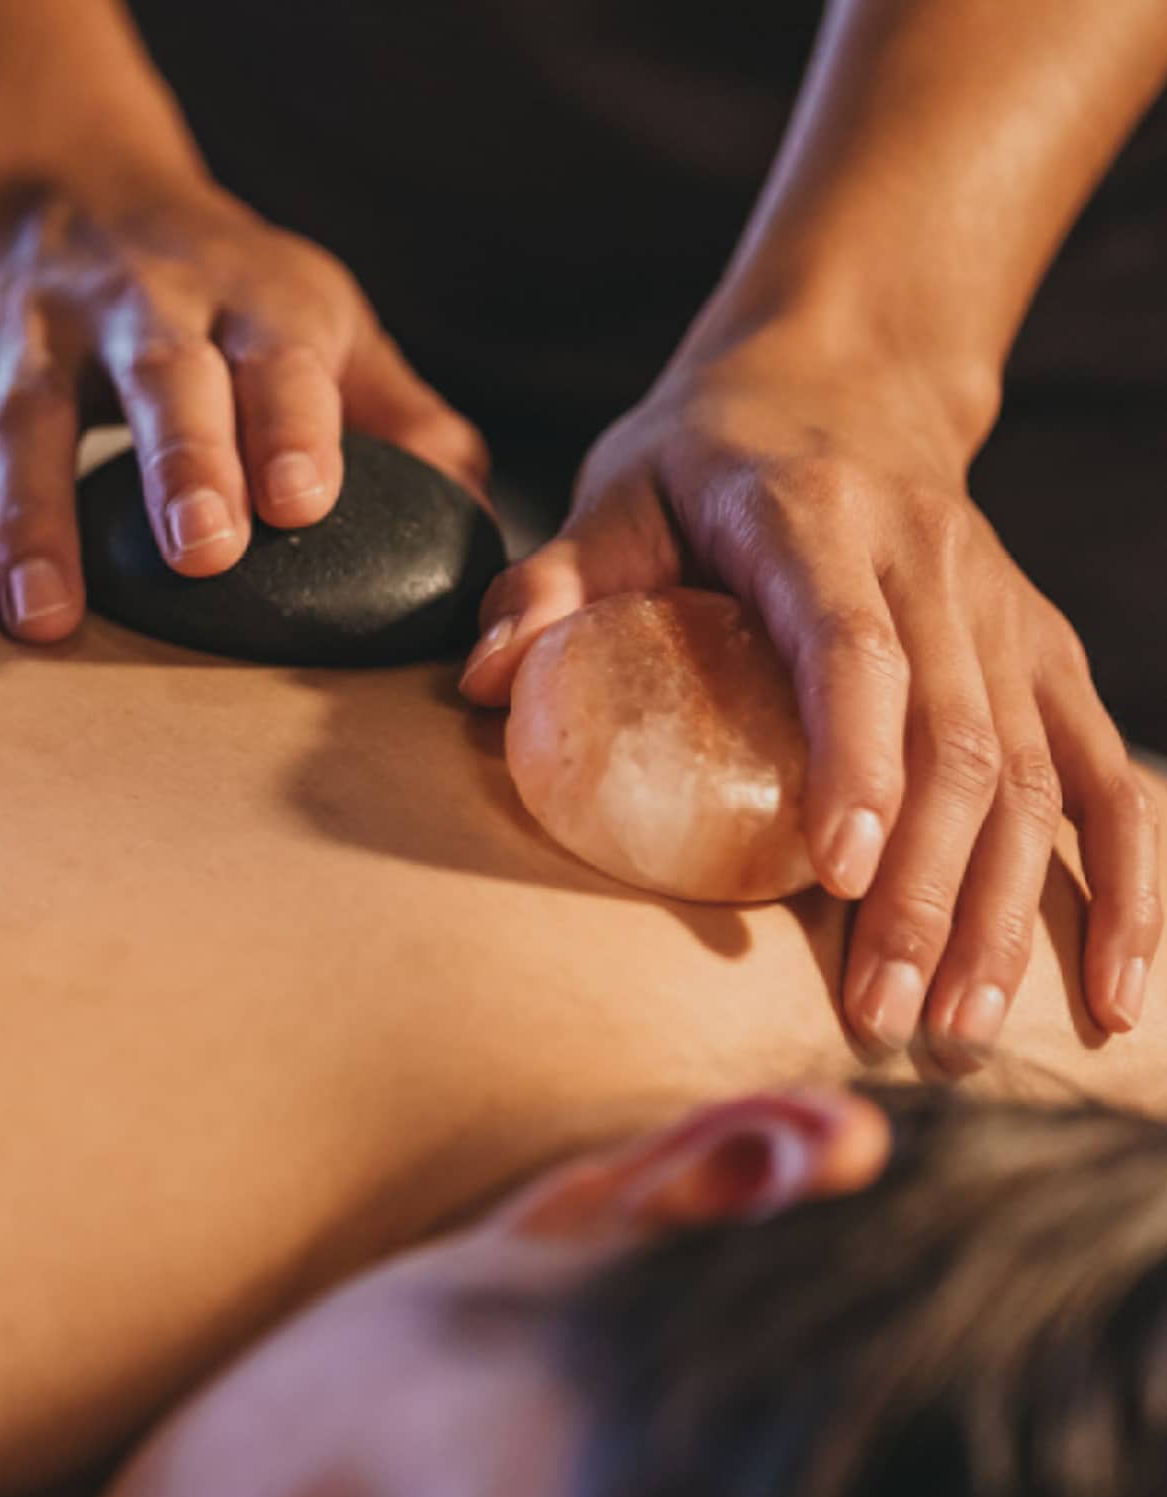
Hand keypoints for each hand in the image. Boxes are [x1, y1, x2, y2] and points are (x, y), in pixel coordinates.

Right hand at [0, 178, 486, 640]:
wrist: (71, 185)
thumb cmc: (225, 292)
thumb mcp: (321, 321)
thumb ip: (398, 412)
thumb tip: (471, 509)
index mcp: (249, 301)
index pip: (279, 357)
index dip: (293, 424)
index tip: (303, 502)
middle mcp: (139, 304)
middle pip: (160, 375)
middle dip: (180, 461)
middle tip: (201, 554)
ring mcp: (32, 325)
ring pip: (27, 411)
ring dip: (35, 512)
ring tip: (47, 613)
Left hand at [461, 325, 1159, 1064]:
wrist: (850, 378)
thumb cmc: (711, 451)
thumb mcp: (619, 486)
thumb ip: (555, 577)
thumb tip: (482, 678)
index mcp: (817, 522)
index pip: (854, 646)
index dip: (855, 756)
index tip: (839, 871)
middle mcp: (933, 565)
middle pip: (956, 739)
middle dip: (926, 889)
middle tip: (881, 1015)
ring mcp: (1004, 614)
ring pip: (1034, 776)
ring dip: (1005, 911)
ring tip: (957, 1029)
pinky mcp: (1043, 651)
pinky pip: (1105, 776)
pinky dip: (1117, 885)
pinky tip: (1103, 992)